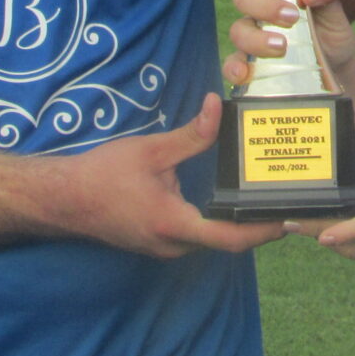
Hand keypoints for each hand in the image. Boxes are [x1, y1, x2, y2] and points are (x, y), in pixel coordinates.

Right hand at [57, 94, 286, 257]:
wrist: (65, 199)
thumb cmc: (104, 174)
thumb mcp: (151, 149)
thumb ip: (192, 134)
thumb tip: (218, 106)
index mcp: (174, 224)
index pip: (231, 238)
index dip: (264, 231)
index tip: (290, 219)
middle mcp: (173, 245)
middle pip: (228, 243)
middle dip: (258, 226)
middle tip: (286, 202)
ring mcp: (165, 249)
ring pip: (212, 242)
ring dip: (238, 226)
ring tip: (265, 200)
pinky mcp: (159, 244)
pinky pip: (197, 239)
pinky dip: (217, 224)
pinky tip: (231, 204)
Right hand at [223, 0, 354, 88]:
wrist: (337, 64)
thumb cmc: (331, 27)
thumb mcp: (332, 8)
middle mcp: (257, 6)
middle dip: (263, 5)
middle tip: (291, 16)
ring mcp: (251, 35)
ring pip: (238, 30)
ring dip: (256, 37)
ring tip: (282, 45)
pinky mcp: (249, 63)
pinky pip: (231, 64)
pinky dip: (233, 67)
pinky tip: (243, 72)